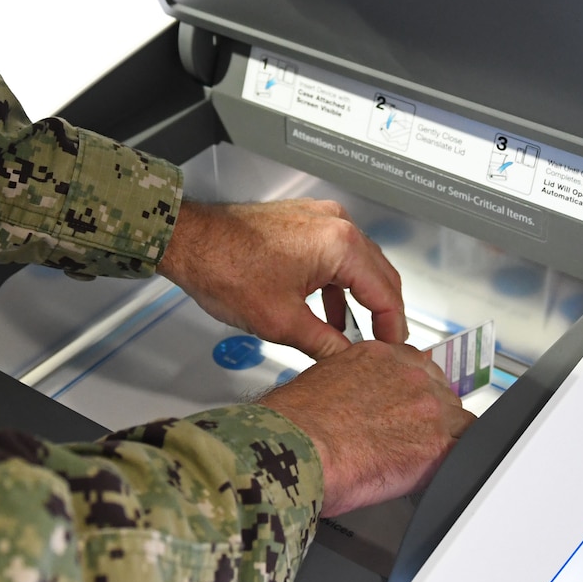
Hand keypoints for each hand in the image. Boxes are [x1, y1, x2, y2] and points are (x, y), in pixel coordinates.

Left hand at [157, 198, 407, 358]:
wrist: (188, 240)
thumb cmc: (225, 270)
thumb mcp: (281, 321)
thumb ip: (326, 345)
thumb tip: (349, 362)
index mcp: (341, 245)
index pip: (385, 293)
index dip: (393, 329)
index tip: (394, 353)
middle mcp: (337, 224)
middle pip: (379, 275)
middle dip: (383, 314)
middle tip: (384, 349)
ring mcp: (321, 219)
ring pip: (358, 266)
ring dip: (360, 300)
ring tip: (357, 339)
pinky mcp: (304, 222)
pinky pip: (336, 256)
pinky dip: (338, 286)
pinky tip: (328, 315)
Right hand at [261, 341, 474, 514]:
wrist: (297, 449)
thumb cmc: (295, 423)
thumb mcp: (320, 380)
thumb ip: (353, 379)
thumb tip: (358, 396)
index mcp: (381, 356)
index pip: (418, 367)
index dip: (414, 393)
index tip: (408, 407)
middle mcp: (410, 374)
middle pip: (441, 393)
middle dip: (430, 416)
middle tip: (409, 438)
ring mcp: (428, 407)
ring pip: (458, 421)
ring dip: (443, 438)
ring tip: (417, 459)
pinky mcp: (436, 444)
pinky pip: (465, 449)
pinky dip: (453, 461)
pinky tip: (434, 471)